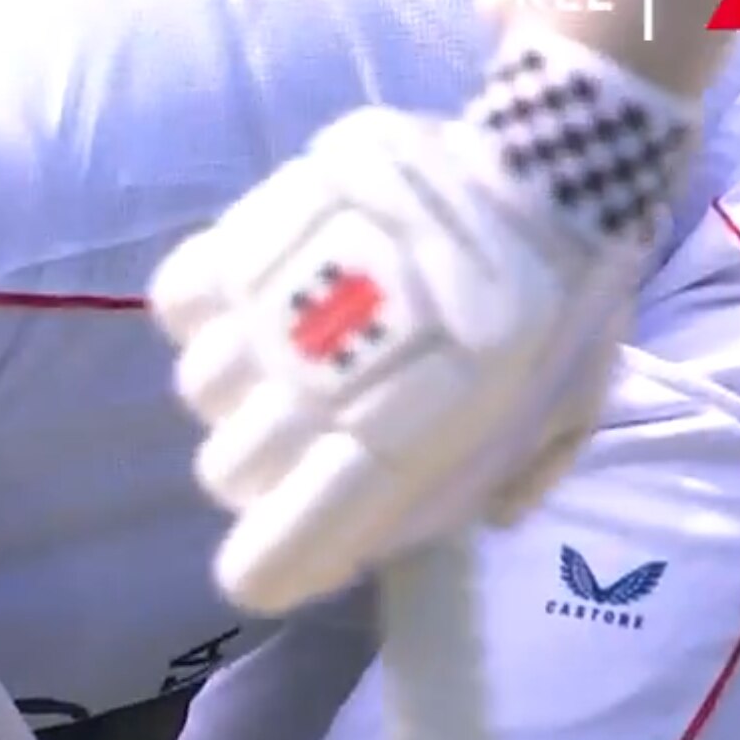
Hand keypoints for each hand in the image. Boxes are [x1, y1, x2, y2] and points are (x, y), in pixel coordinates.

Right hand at [150, 84, 671, 614]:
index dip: (265, 571)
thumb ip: (484, 490)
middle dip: (266, 468)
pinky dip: (205, 309)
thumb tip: (407, 537)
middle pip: (227, 470)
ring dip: (241, 383)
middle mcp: (316, 385)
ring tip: (293, 346)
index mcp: (395, 446)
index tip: (280, 561)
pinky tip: (255, 300)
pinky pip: (179, 299)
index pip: (275, 550)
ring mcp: (273, 306)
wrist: (553, 168)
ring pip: (202, 387)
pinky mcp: (249, 233)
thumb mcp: (555, 423)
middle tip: (315, 428)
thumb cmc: (559, 310)